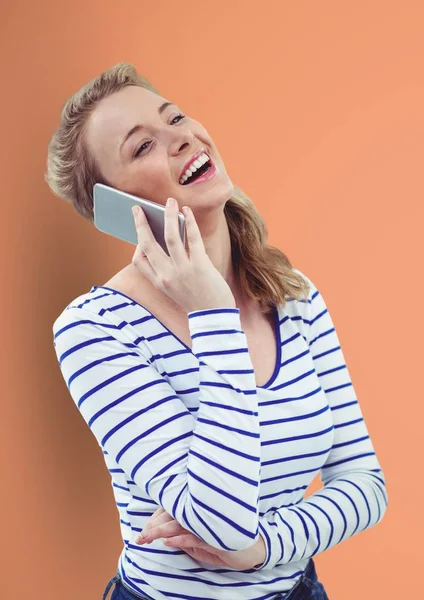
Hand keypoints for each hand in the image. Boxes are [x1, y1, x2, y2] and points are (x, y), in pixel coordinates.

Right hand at [131, 198, 235, 313]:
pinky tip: (187, 212)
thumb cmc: (197, 300)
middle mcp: (167, 276)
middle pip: (148, 243)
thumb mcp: (175, 290)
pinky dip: (189, 222)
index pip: (138, 261)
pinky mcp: (200, 265)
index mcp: (159, 283)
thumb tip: (168, 238)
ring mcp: (183, 270)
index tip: (141, 235)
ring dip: (168, 215)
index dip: (137, 245)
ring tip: (169, 202)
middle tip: (138, 207)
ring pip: (170, 236)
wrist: (216, 316)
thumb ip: (167, 270)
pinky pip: (192, 238)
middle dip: (141, 223)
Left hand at [135, 508, 265, 569]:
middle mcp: (202, 514)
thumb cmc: (226, 543)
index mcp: (198, 512)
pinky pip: (196, 537)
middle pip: (172, 516)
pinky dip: (182, 539)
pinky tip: (170, 542)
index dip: (156, 519)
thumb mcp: (202, 544)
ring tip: (148, 538)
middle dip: (153, 527)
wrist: (254, 548)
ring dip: (162, 532)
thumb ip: (186, 540)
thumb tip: (167, 540)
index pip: (172, 511)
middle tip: (140, 538)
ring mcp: (209, 524)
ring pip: (181, 524)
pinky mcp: (217, 536)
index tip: (144, 530)